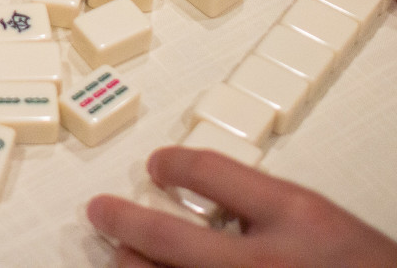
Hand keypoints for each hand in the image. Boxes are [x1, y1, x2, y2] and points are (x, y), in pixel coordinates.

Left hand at [87, 147, 396, 267]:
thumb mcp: (320, 221)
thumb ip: (265, 206)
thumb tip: (207, 198)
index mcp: (294, 217)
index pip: (210, 171)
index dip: (172, 164)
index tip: (157, 165)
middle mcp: (265, 263)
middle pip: (168, 238)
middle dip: (125, 220)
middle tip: (102, 211)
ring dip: (134, 266)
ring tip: (120, 254)